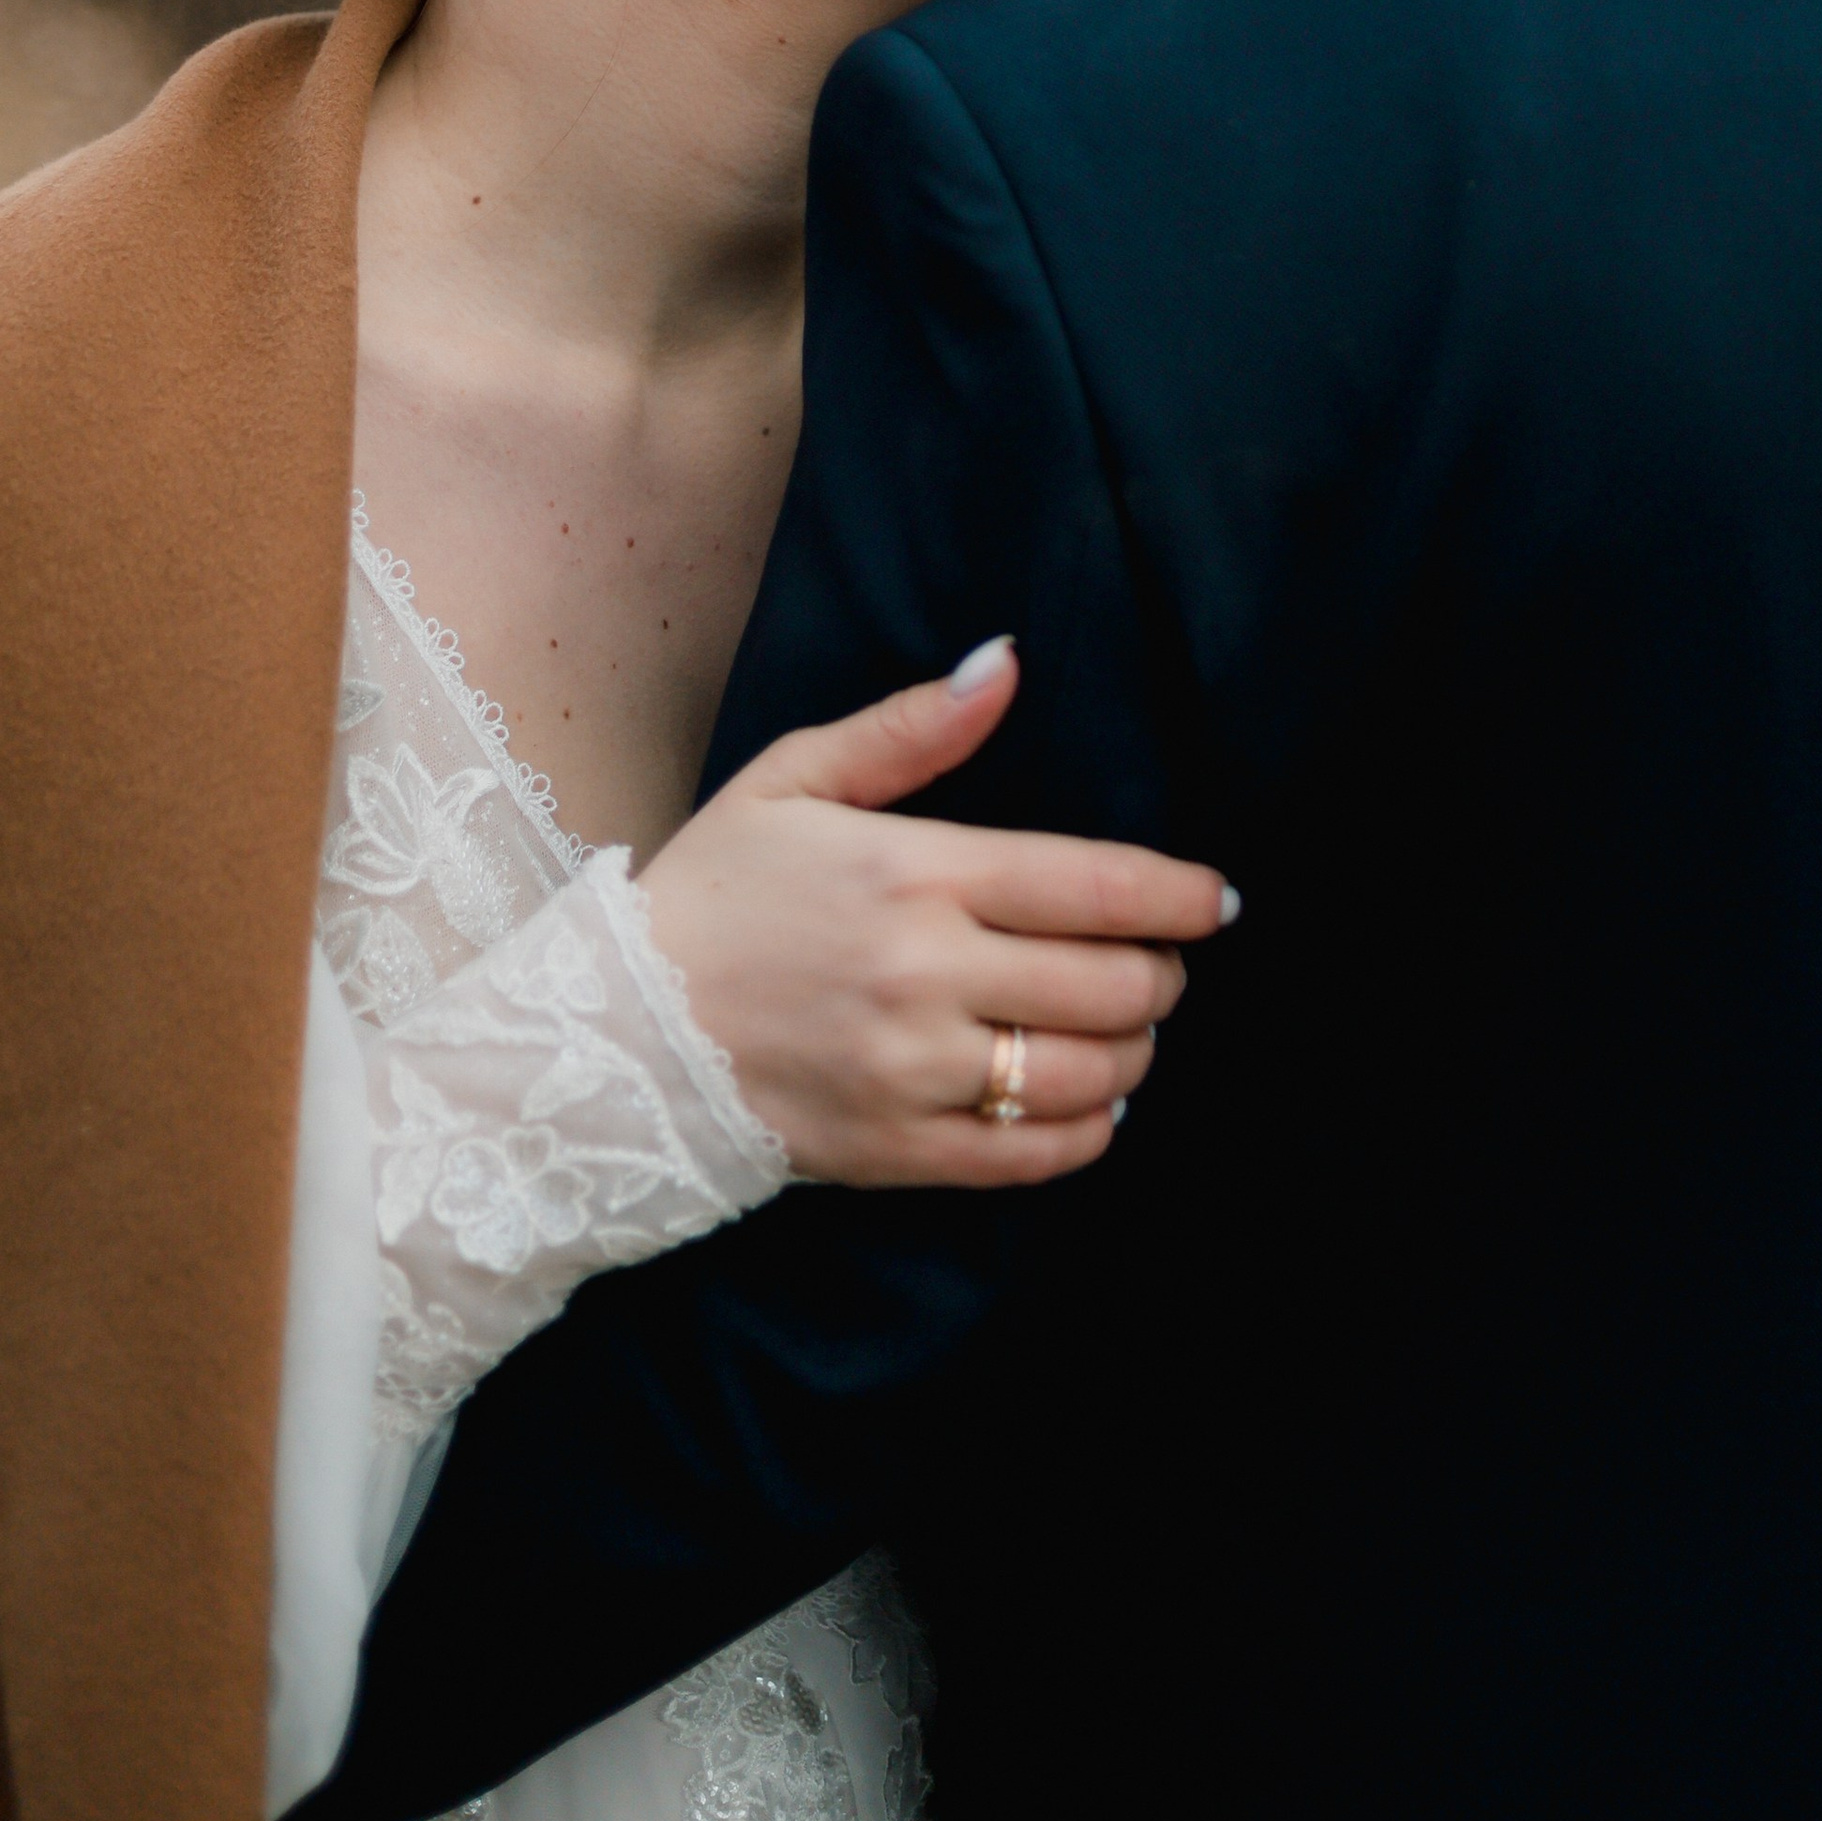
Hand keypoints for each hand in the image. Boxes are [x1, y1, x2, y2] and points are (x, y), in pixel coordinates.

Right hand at [635, 642, 1236, 1187]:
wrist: (605, 1034)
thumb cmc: (711, 892)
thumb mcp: (794, 779)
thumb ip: (912, 728)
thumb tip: (1006, 662)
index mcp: (915, 873)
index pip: (1097, 885)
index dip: (1180, 896)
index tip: (1216, 901)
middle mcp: (927, 976)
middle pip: (1111, 984)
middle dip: (1161, 974)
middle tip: (1162, 964)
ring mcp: (912, 1072)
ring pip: (1084, 1074)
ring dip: (1132, 1052)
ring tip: (1127, 1029)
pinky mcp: (893, 1151)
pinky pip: (1029, 1158)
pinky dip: (1084, 1136)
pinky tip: (1087, 1106)